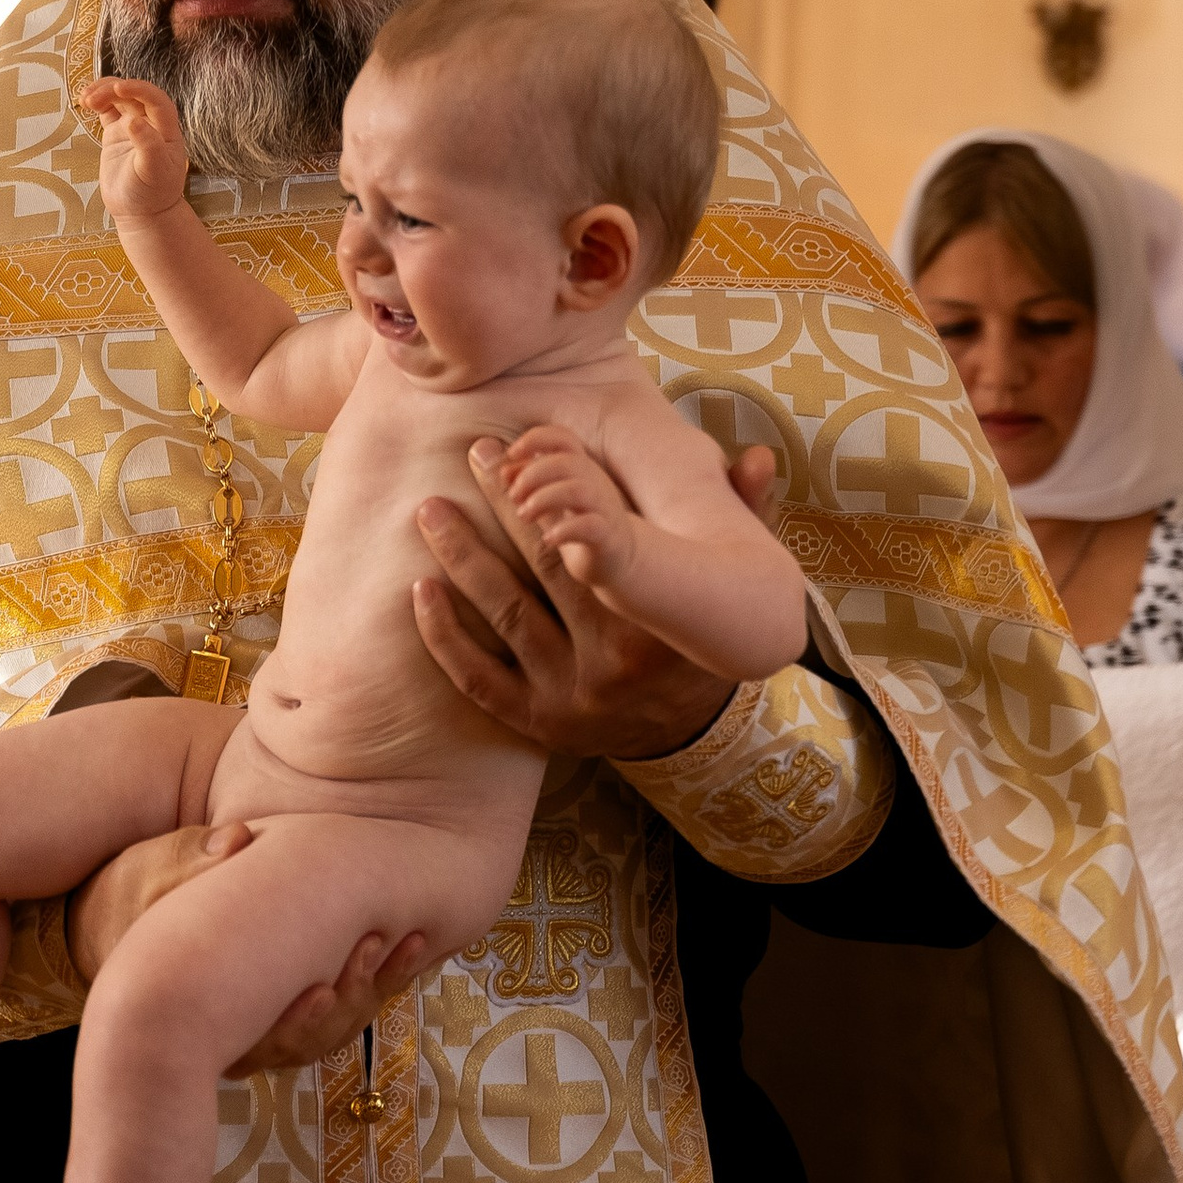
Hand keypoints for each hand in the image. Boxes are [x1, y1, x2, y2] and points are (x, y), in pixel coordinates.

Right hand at [66, 821, 430, 1072]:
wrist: (115, 919)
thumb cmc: (124, 900)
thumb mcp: (142, 875)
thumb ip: (187, 861)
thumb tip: (237, 838)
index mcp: (201, 1015)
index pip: (259, 1039)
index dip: (297, 1024)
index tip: (323, 991)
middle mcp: (239, 1027)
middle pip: (307, 1040)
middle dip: (350, 998)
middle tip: (375, 947)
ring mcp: (268, 1013)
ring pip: (332, 1025)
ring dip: (374, 986)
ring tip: (410, 941)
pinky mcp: (292, 988)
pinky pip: (343, 1000)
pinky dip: (376, 976)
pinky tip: (409, 942)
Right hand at [79, 75, 189, 225]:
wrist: (141, 213)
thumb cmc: (152, 195)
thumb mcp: (153, 172)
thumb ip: (148, 145)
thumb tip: (133, 120)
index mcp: (166, 130)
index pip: (155, 99)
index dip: (138, 88)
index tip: (118, 88)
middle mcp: (151, 124)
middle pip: (134, 94)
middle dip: (113, 89)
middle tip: (92, 99)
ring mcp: (133, 127)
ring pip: (119, 98)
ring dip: (102, 92)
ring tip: (84, 99)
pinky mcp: (116, 133)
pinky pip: (107, 110)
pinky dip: (97, 102)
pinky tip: (84, 102)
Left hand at [412, 441, 782, 760]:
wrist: (693, 739)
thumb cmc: (702, 636)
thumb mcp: (736, 583)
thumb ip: (745, 518)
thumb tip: (761, 457)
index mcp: (661, 622)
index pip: (603, 537)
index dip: (567, 485)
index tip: (532, 443)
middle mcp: (614, 661)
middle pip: (547, 565)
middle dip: (507, 502)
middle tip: (476, 452)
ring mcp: (572, 696)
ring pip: (505, 613)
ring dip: (462, 555)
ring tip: (431, 507)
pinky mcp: (538, 723)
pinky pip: (478, 677)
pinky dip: (445, 635)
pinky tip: (421, 588)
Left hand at [488, 423, 634, 592]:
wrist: (623, 561)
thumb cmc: (579, 525)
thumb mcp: (548, 499)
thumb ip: (522, 479)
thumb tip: (481, 453)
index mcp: (579, 469)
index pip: (562, 438)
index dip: (536, 439)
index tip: (510, 455)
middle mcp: (594, 483)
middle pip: (566, 461)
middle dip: (532, 473)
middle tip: (512, 495)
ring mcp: (604, 509)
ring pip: (579, 489)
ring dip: (544, 498)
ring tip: (524, 515)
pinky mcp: (608, 538)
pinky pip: (591, 526)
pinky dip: (565, 531)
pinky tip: (548, 540)